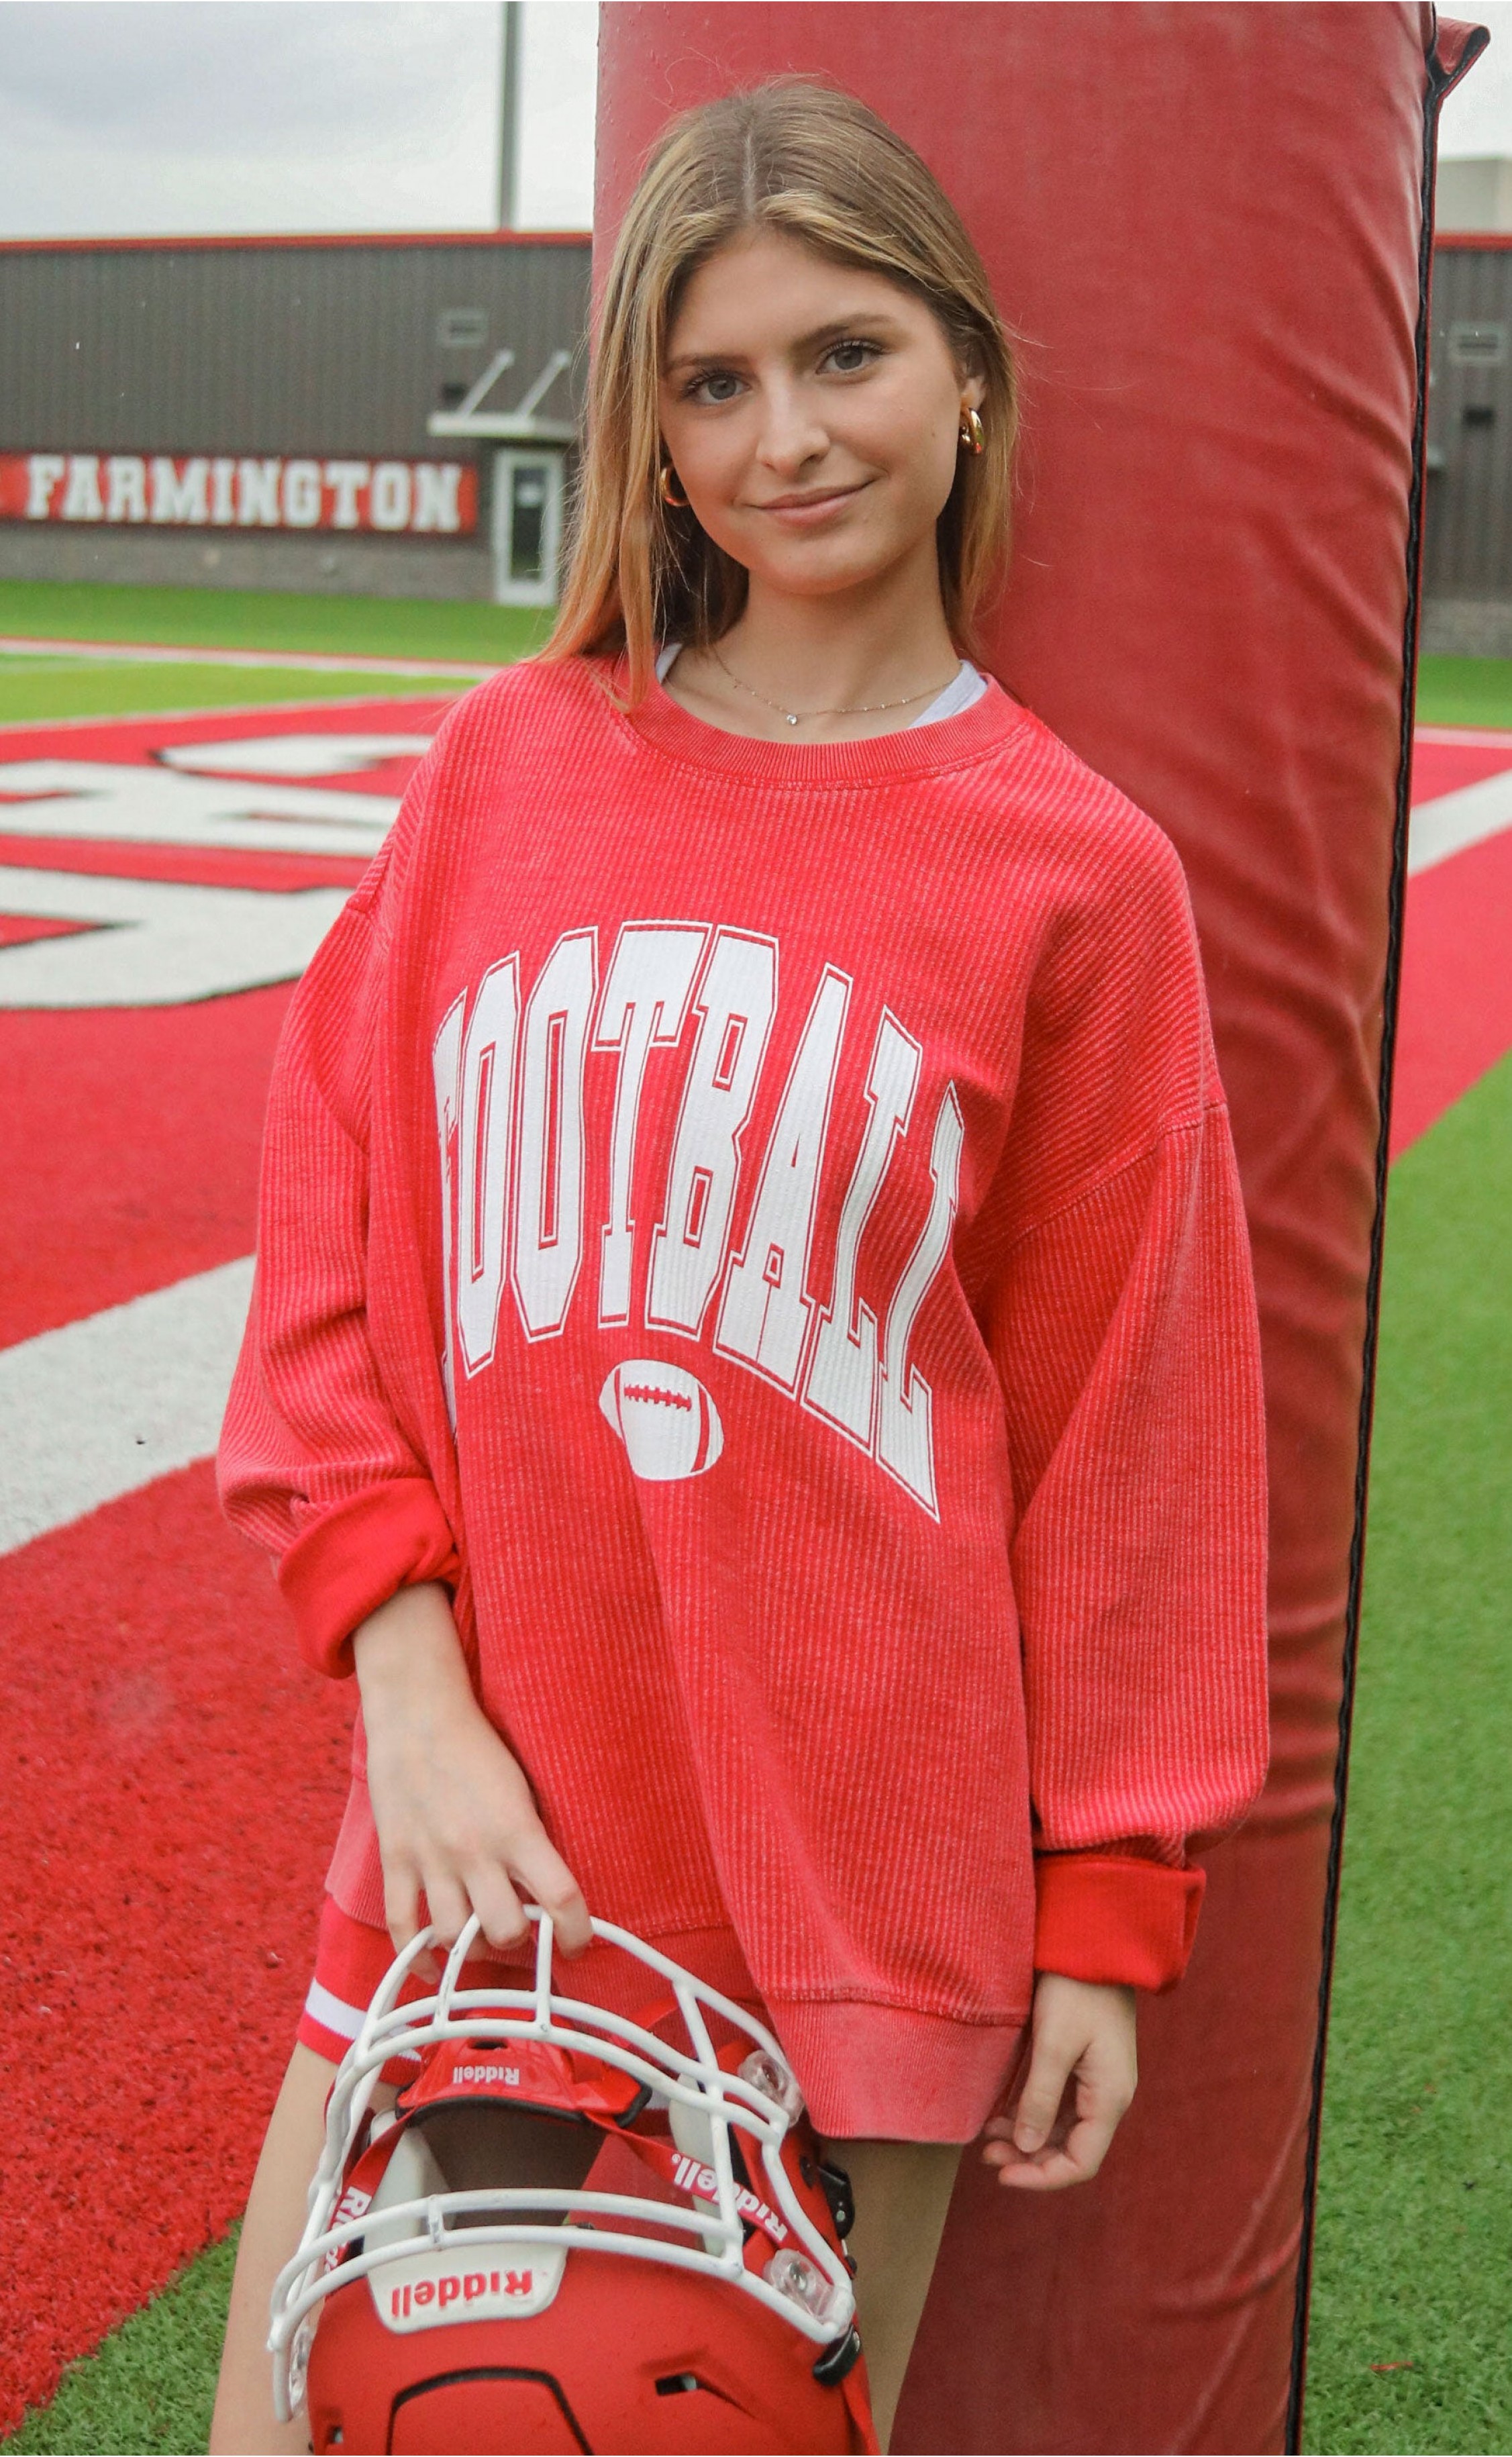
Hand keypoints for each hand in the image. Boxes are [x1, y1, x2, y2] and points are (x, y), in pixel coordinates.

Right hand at [353, 1582, 591, 1965]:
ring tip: (480, 1938)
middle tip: (521, 1932)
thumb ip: (535, 1838)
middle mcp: (475, 1850)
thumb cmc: (478, 1745)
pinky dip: (416, 1956)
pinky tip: (432, 1966)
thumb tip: (552, 1891)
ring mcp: (431, 1858)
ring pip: (454, 1938)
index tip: (577, 1945)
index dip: (576, 1934)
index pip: (560, 1898)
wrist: (419, 1712)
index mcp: (517, 1828)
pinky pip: (402, 1926)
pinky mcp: (396, 1859)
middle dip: (518, 1941)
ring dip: (471, 1948)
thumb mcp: (523, 1786)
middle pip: (505, 1932)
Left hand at [980, 1972, 1136, 2189]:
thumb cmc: (1076, 1990)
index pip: (1081, 2162)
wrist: (1093, 1943)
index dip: (1042, 2177)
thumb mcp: (1053, 2044)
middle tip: (986, 2154)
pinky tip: (1001, 2115)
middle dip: (1029, 2158)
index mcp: (1109, 2098)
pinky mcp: (1082, 2063)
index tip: (1002, 2174)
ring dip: (1026, 2138)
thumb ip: (1040, 2099)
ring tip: (987, 2138)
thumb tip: (1027, 2148)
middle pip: (1070, 2148)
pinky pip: (1057, 2103)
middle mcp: (1107, 2095)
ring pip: (1061, 2128)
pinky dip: (1030, 2114)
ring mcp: (1096, 2080)